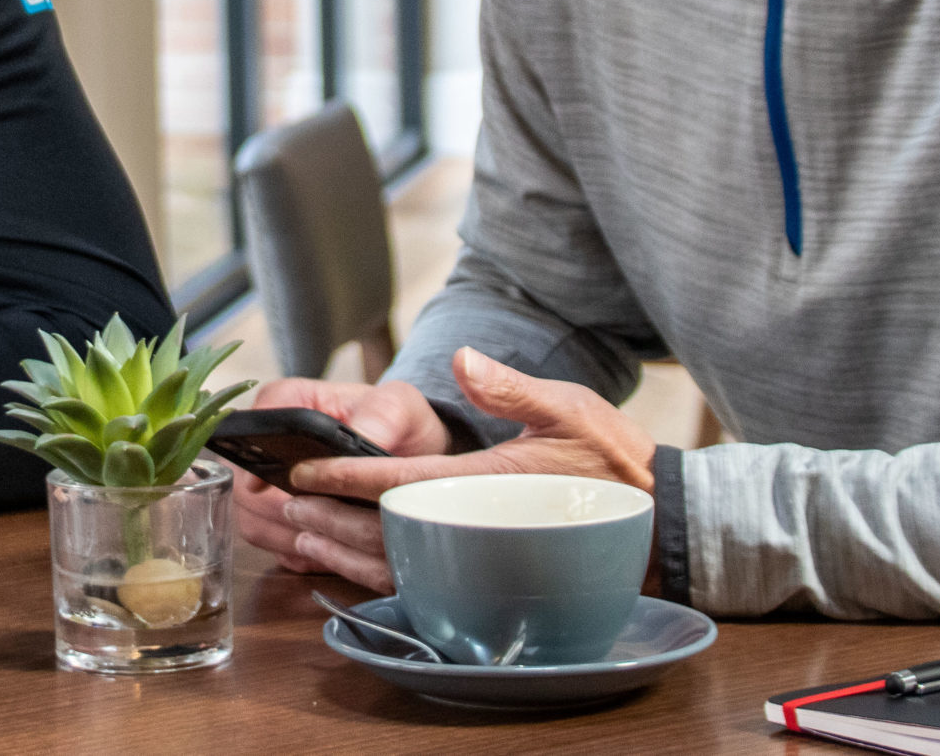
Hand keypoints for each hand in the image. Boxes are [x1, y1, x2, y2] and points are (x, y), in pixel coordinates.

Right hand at [231, 376, 447, 575]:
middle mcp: (271, 444)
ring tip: (328, 538)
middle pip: (243, 483)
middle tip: (319, 520)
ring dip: (285, 535)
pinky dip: (294, 551)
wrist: (412, 454)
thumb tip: (360, 439)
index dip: (257, 459)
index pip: (254, 424)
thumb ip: (381, 418)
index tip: (270, 486)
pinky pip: (269, 543)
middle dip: (278, 509)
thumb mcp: (399, 408)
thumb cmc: (398, 423)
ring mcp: (270, 483)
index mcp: (293, 404)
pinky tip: (326, 548)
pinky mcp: (279, 514)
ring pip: (250, 518)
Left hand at [265, 349, 657, 594]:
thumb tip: (463, 358)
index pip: (405, 480)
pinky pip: (419, 580)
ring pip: (396, 561)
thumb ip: (511, 386)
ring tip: (295, 528)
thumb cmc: (613, 460)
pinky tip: (340, 560)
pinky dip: (372, 573)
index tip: (306, 468)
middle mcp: (480, 525)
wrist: (659, 521)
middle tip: (280, 500)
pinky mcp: (486, 573)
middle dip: (329, 515)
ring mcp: (482, 556)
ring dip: (341, 547)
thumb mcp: (570, 406)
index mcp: (491, 482)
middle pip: (386, 528)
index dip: (350, 475)